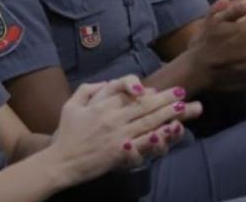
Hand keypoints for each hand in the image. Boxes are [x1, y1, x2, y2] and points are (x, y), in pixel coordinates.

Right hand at [47, 75, 191, 182]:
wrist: (61, 162)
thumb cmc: (65, 135)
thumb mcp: (70, 105)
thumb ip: (86, 90)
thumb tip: (105, 83)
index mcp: (101, 104)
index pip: (127, 92)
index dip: (145, 90)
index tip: (157, 90)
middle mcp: (112, 117)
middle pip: (143, 104)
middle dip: (164, 98)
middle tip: (182, 93)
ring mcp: (118, 134)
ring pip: (148, 121)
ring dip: (168, 113)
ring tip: (184, 107)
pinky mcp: (121, 151)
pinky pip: (143, 142)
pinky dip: (158, 135)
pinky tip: (170, 130)